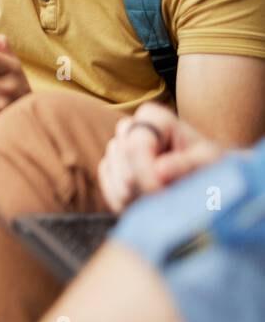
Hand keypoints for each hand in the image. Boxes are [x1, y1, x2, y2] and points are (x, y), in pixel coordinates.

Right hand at [97, 103, 227, 213]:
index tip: (163, 193)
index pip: (135, 145)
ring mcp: (116, 149)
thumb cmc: (211, 166)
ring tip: (165, 203)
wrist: (209, 182)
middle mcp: (129, 128)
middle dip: (142, 186)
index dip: (145, 172)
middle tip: (168, 202)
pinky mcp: (110, 170)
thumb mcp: (209, 162)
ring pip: (115, 178)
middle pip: (122, 161)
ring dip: (138, 198)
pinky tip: (150, 204)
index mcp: (153, 117)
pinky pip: (109, 191)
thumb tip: (159, 171)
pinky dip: (129, 204)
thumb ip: (186, 165)